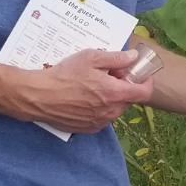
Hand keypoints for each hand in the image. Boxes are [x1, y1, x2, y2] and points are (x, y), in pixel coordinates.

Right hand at [6, 49, 154, 133]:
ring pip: (114, 108)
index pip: (144, 92)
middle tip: (109, 74)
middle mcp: (111, 112)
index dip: (146, 81)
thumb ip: (116, 58)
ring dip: (111, 97)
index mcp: (115, 94)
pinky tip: (84, 97)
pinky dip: (98, 107)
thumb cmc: (64, 75)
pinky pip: (101, 117)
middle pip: (128, 99)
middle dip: (124, 86)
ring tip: (93, 85)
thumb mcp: (91, 58)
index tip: (140, 73)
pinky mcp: (88, 128)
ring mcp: (99, 122)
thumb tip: (133, 57)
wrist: (38, 96)